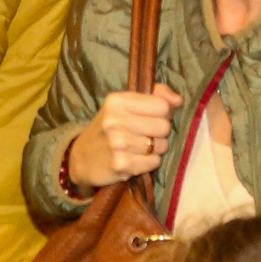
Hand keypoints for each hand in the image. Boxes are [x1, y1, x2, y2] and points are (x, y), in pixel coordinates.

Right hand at [67, 86, 184, 191]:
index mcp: (117, 101)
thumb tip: (178, 100)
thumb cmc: (109, 127)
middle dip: (160, 132)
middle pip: (164, 126)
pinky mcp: (121, 165)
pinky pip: (154, 162)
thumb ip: (156, 95)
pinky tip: (136, 159)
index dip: (163, 112)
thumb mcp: (125, 105)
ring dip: (155, 148)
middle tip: (146, 134)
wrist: (82, 158)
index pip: (162, 105)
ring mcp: (117, 144)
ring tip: (139, 147)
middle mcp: (115, 120)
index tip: (153, 117)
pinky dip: (149, 162)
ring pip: (161, 145)